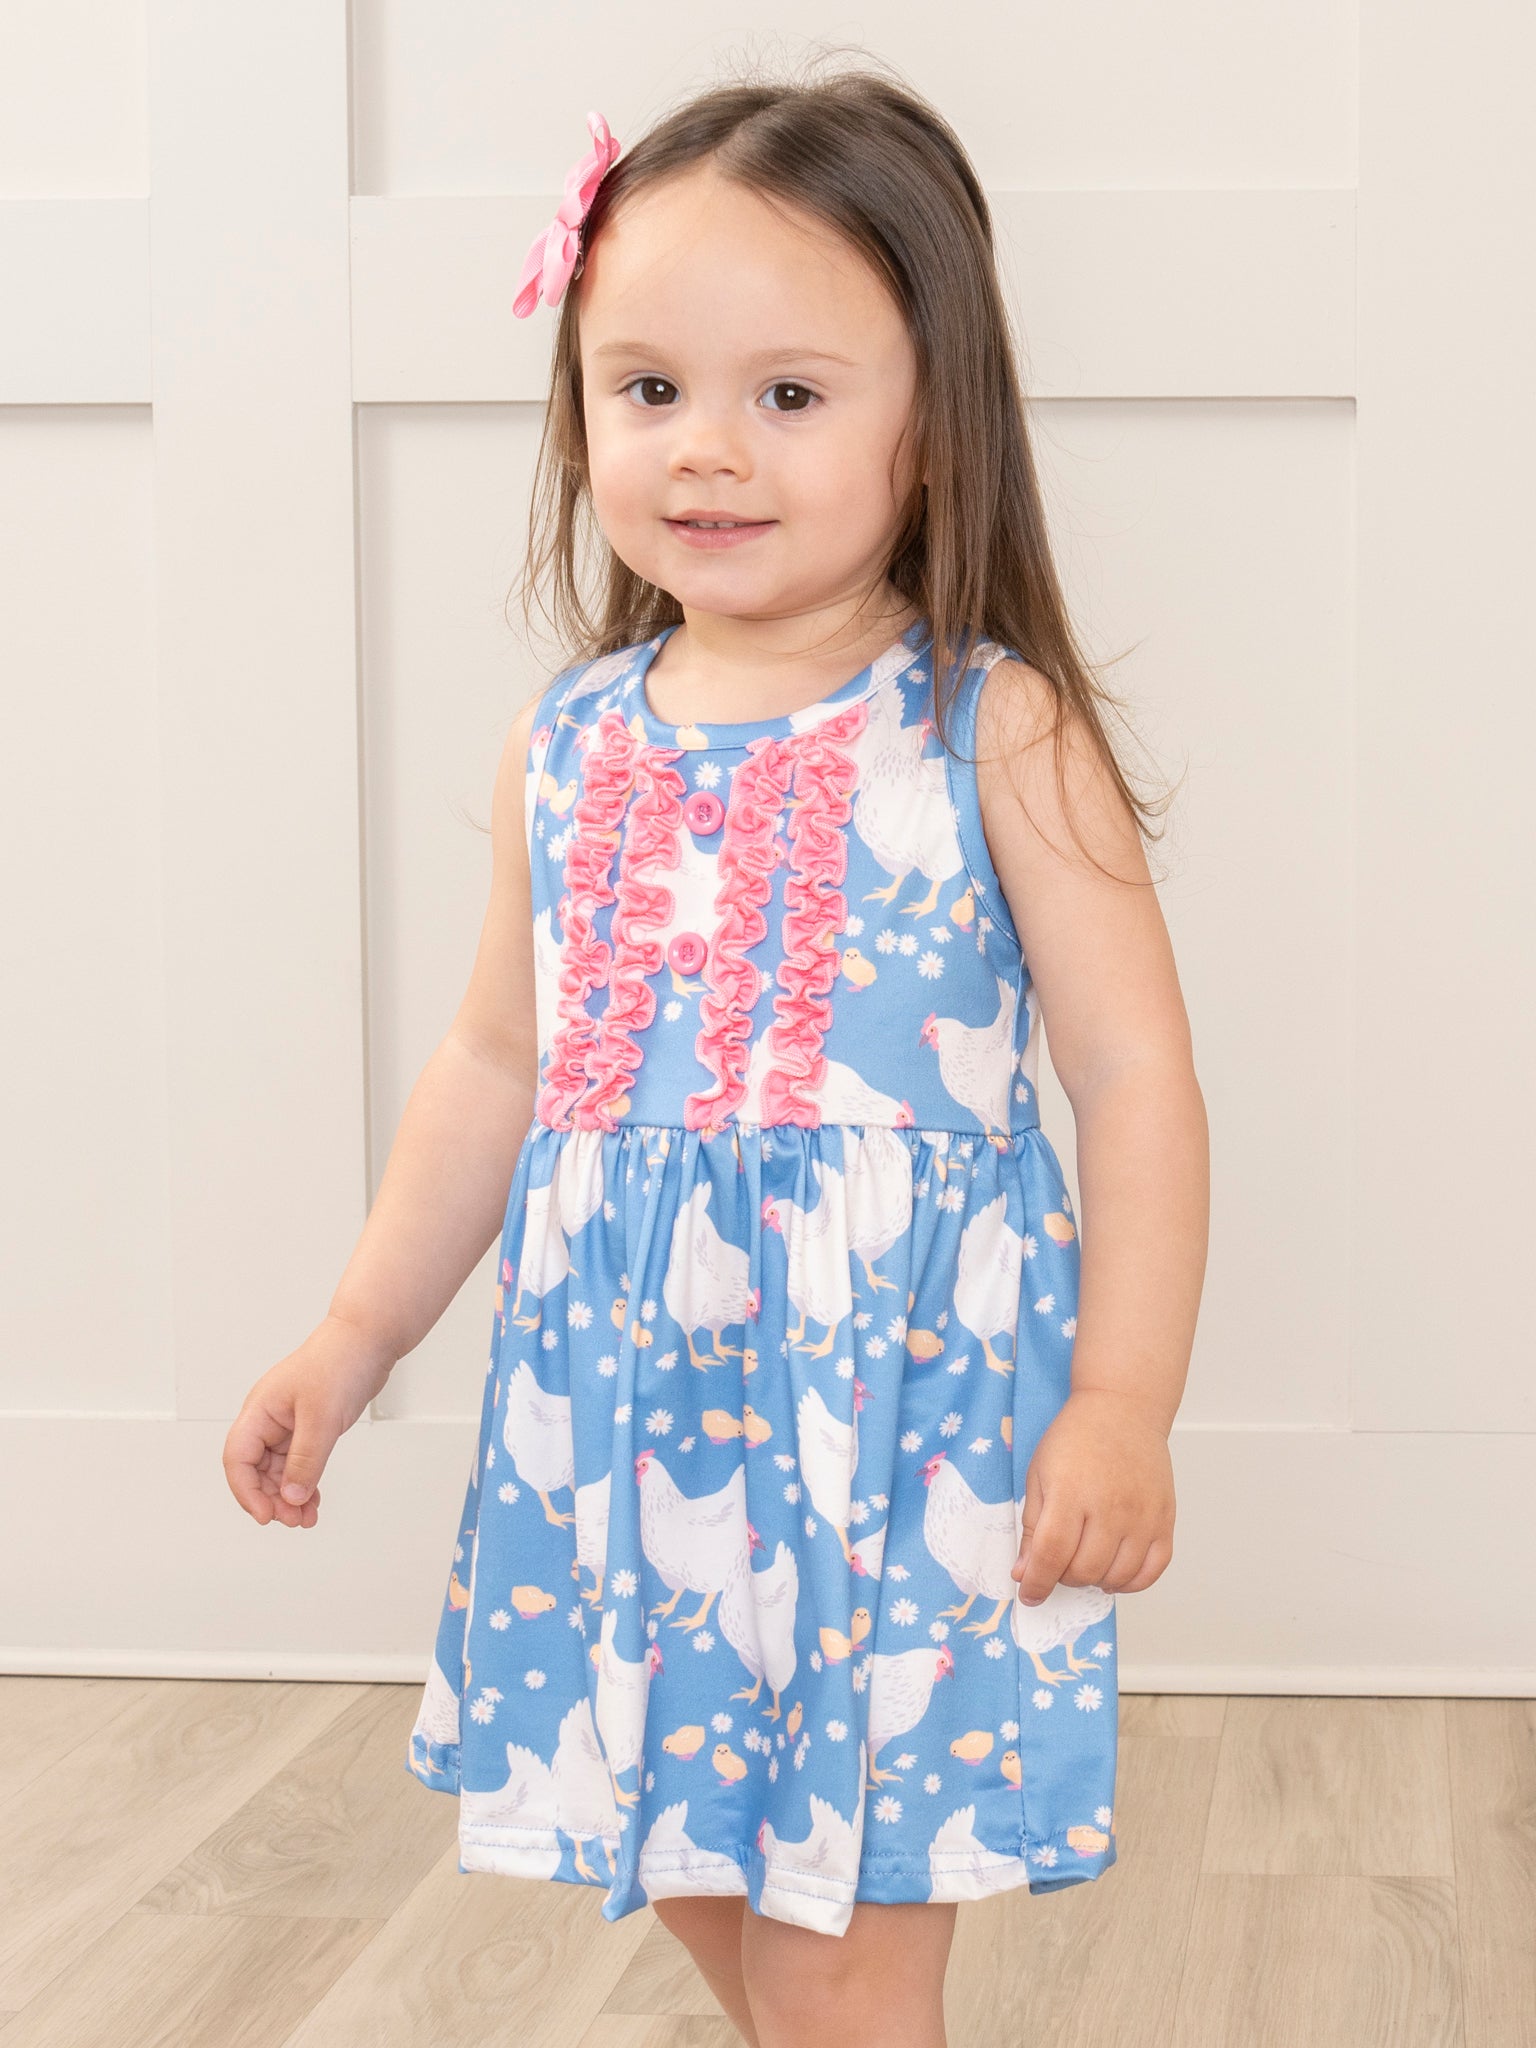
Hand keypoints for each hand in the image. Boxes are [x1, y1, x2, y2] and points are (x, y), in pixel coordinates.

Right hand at [222, 1314, 394, 1528]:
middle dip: (271, 1498)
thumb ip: (305, 1460)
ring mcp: (289, 1423)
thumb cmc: (340, 1362)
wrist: (369, 1339)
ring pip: (278, 1471)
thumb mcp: (322, 1417)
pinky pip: (299, 1464)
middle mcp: (269, 1418)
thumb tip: (290, 1497)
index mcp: (260, 1410)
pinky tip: (313, 1501)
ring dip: (290, 1496)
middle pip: (255, 1470)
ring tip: (306, 1518)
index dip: (246, 1491)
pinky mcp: (310, 1427)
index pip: (238, 1458)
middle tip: (294, 1519)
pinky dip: (304, 1484)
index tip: (266, 1515)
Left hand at [1011, 1387, 1174, 1603]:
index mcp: (1070, 1491)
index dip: (1036, 1582)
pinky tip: (1115, 1572)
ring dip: (1094, 1581)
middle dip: (1062, 1578)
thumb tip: (1024, 1573)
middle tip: (1058, 1563)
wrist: (1122, 1410)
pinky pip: (1152, 1570)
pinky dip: (1132, 1582)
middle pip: (1083, 1570)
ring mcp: (1142, 1514)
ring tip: (1085, 1564)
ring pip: (1116, 1576)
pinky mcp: (1164, 1518)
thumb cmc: (1076, 1438)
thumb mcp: (1039, 1475)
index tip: (1029, 1594)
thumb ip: (1032, 1527)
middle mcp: (1110, 1506)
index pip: (1051, 1554)